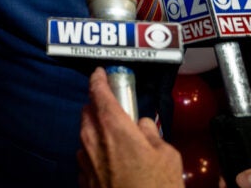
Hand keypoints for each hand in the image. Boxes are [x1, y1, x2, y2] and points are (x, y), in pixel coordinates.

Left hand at [78, 66, 182, 187]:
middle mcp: (92, 138)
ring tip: (118, 141)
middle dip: (99, 106)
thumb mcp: (167, 156)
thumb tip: (143, 125)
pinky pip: (86, 155)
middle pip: (88, 111)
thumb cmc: (155, 187)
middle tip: (116, 111)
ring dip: (97, 130)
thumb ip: (152, 133)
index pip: (98, 91)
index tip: (100, 73)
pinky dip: (96, 152)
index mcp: (113, 126)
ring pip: (85, 133)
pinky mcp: (83, 176)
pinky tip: (113, 162)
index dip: (98, 79)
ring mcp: (84, 158)